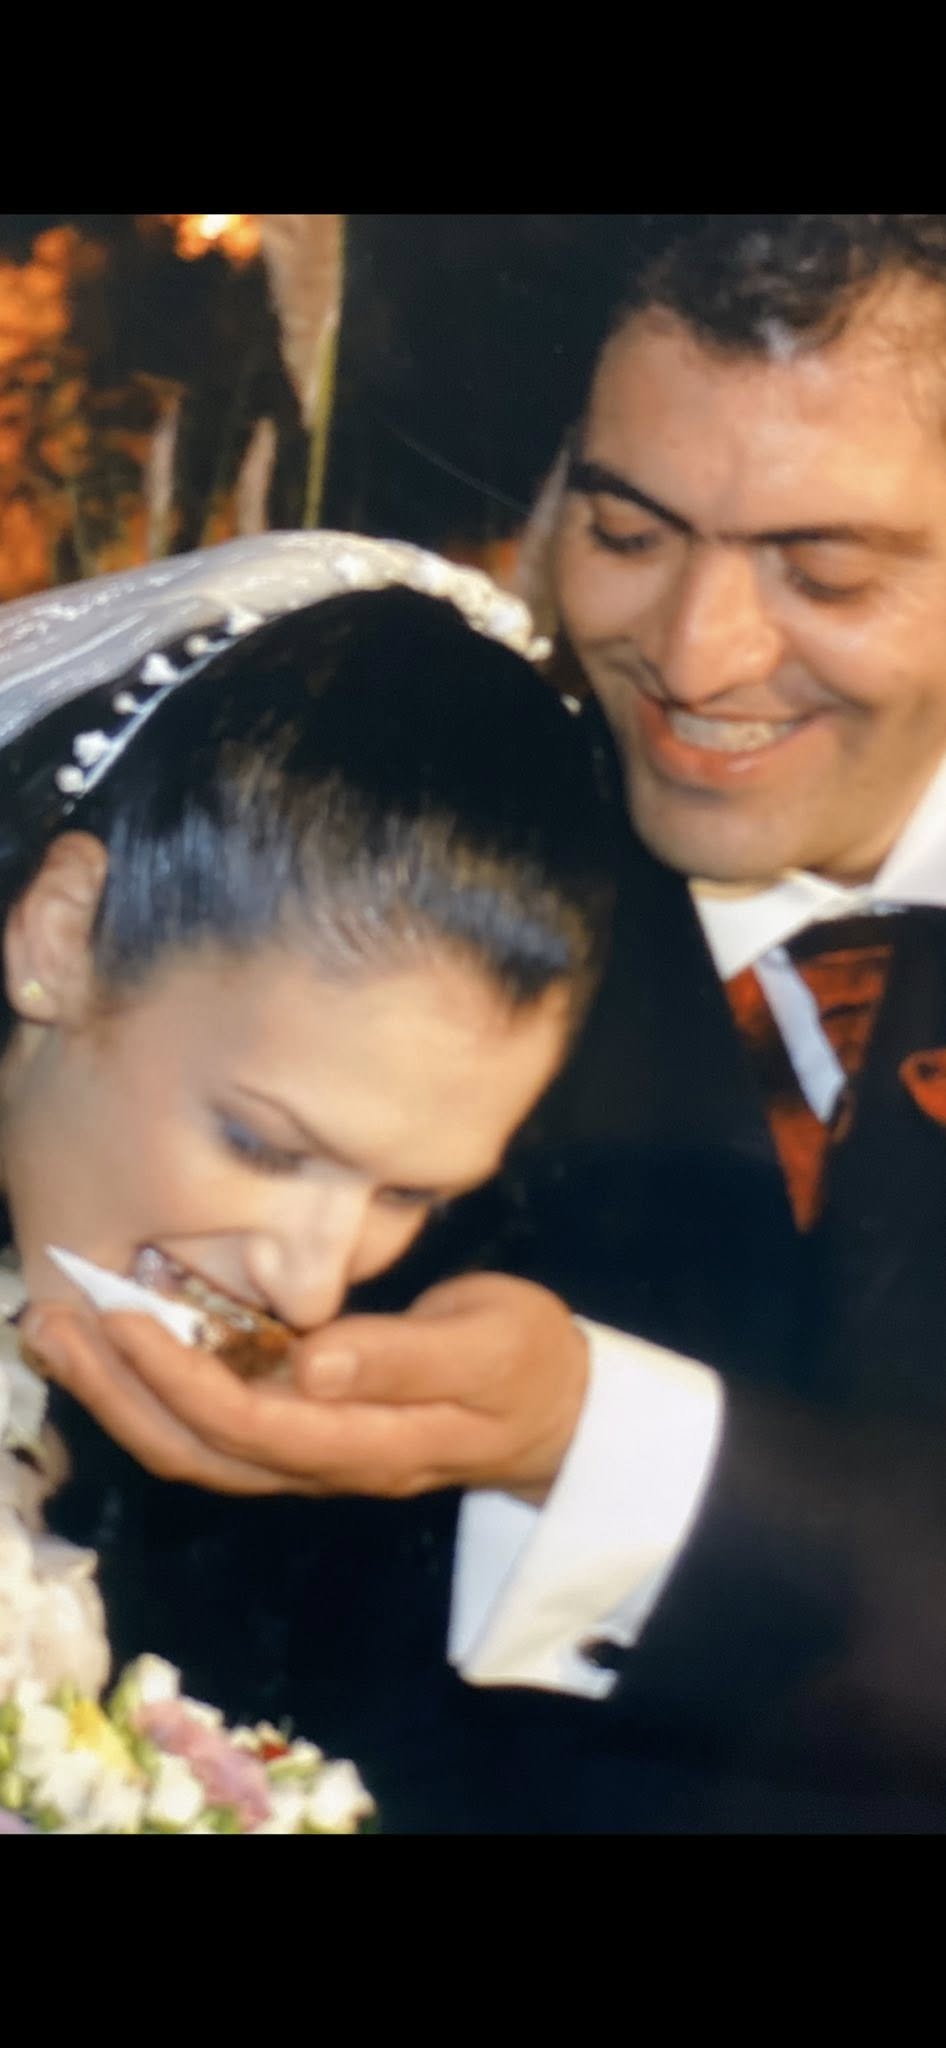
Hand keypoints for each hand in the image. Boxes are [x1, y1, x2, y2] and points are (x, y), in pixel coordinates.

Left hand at [20, 1274, 589, 1501]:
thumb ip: (404, 1357)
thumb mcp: (488, 1348)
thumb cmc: (527, 1364)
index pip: (249, 1426)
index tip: (125, 1317)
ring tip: (59, 1333)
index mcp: (368, 1445)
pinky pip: (210, 1429)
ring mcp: (308, 1458)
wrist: (557, 1412)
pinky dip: (152, 1392)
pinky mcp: (301, 1434)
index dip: (178, 1379)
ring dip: (118, 1397)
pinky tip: (120, 1347)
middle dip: (116, 1393)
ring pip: (193, 1449)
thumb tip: (311, 1365)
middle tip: (50, 1322)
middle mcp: (322, 1466)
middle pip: (197, 1452)